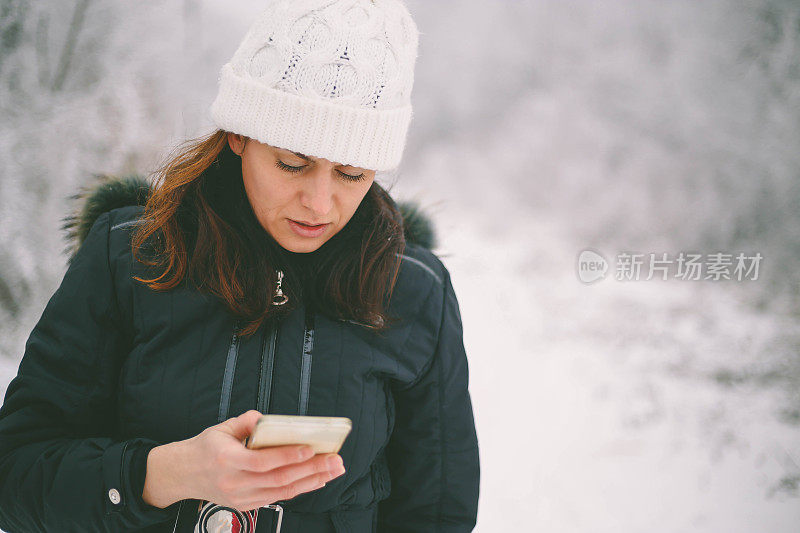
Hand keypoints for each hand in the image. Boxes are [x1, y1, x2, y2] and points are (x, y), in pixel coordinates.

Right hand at [143, 410, 345, 511]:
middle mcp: (233, 482)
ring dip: (312, 481)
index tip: (310, 448)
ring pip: (282, 492)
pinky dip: (299, 489)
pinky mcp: (245, 505)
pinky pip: (277, 498)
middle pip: (279, 479)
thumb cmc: (203, 449)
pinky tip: (316, 480)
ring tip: (333, 470)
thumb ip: (247, 421)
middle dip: (311, 469)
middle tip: (334, 461)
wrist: (182, 474)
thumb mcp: (221, 428)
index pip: (262, 461)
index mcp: (226, 459)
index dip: (288, 455)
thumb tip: (268, 419)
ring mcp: (240, 497)